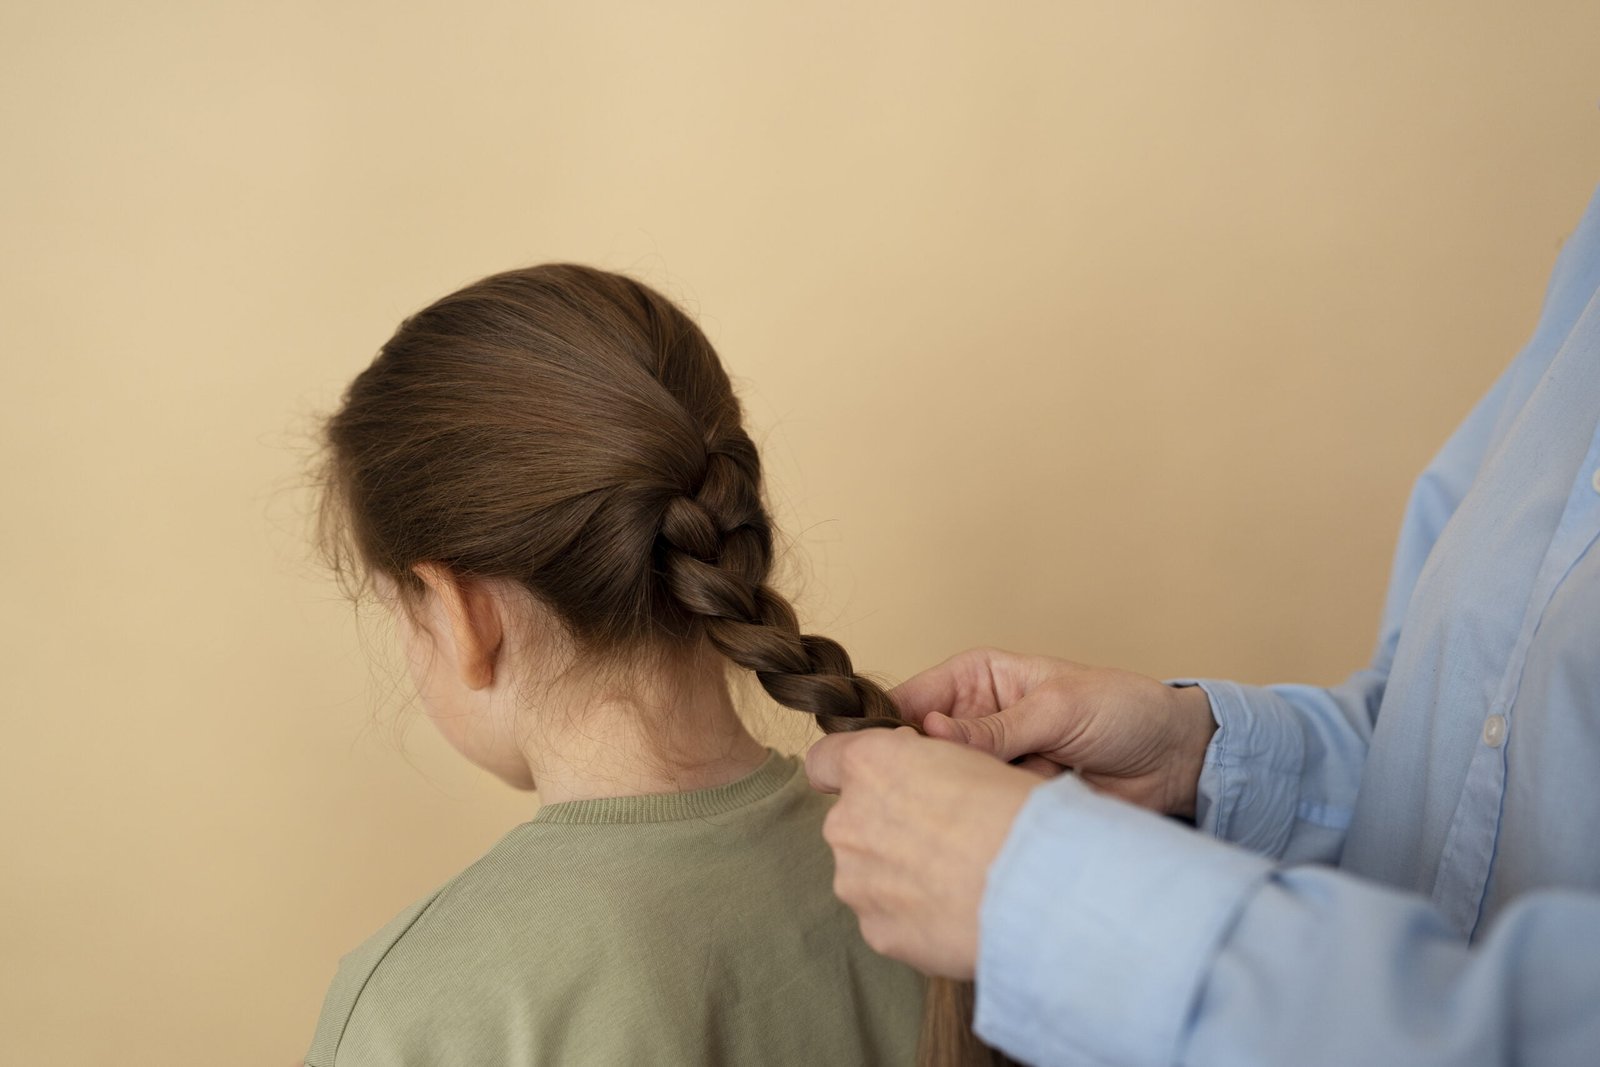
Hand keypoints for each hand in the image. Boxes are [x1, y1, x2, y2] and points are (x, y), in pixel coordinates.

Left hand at [805, 727, 1040, 978]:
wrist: (1038, 886)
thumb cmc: (1017, 811)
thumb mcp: (972, 759)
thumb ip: (924, 769)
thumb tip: (925, 780)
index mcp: (870, 765)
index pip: (823, 762)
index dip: (849, 772)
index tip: (880, 784)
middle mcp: (847, 821)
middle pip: (852, 822)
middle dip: (887, 830)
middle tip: (945, 841)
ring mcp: (855, 881)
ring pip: (867, 874)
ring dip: (899, 877)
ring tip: (957, 883)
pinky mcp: (875, 931)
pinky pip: (887, 918)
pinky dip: (913, 917)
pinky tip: (955, 914)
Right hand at [892, 647, 1216, 818]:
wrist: (1176, 762)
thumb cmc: (1124, 711)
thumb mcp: (1058, 708)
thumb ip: (995, 727)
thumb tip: (930, 735)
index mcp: (975, 680)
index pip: (910, 702)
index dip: (885, 730)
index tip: (873, 762)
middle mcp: (972, 723)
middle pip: (917, 752)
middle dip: (914, 775)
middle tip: (912, 797)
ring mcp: (989, 767)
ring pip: (944, 790)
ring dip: (949, 804)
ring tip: (953, 818)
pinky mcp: (1007, 804)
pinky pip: (977, 817)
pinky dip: (978, 826)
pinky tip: (980, 832)